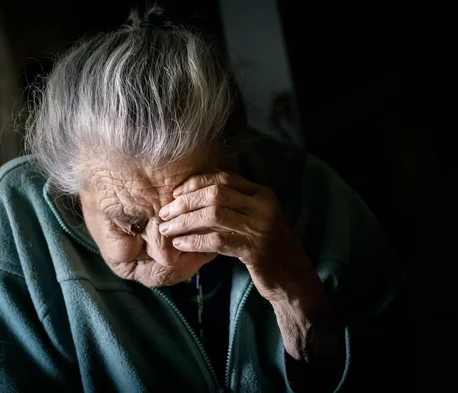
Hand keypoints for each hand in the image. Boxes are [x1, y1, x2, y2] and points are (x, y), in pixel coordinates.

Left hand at [157, 170, 323, 304]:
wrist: (293, 280)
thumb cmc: (267, 250)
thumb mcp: (254, 221)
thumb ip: (232, 207)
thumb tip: (190, 199)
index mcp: (262, 193)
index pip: (223, 178)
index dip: (195, 183)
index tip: (175, 193)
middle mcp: (263, 205)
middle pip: (215, 194)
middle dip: (185, 202)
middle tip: (164, 213)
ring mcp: (261, 226)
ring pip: (213, 215)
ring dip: (184, 222)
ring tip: (166, 230)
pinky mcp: (256, 249)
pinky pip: (217, 240)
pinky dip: (194, 241)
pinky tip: (180, 245)